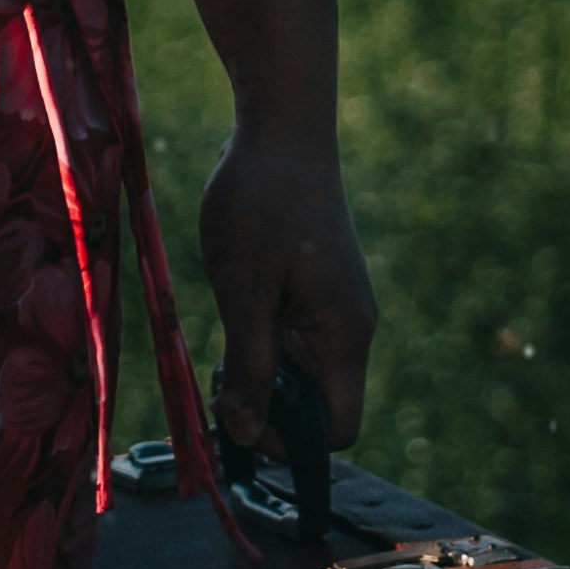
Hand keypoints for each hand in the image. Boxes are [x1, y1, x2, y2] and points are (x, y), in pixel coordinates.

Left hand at [195, 121, 380, 452]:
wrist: (282, 127)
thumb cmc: (260, 200)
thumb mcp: (242, 289)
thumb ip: (248, 365)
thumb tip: (244, 433)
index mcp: (345, 335)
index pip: (338, 429)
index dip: (288, 441)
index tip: (237, 419)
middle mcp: (351, 329)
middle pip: (318, 407)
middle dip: (270, 409)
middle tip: (217, 382)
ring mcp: (336, 308)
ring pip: (303, 374)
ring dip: (262, 375)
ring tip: (221, 347)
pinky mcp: (319, 290)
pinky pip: (295, 341)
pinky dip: (264, 345)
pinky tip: (234, 315)